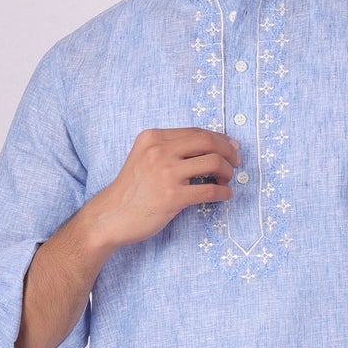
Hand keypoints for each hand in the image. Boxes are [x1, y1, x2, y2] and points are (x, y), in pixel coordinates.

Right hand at [86, 127, 240, 249]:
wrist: (112, 216)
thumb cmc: (131, 190)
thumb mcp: (144, 157)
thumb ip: (169, 149)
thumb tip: (208, 147)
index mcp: (153, 137)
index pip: (196, 132)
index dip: (220, 139)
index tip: (231, 148)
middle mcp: (159, 151)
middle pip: (208, 142)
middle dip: (228, 152)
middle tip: (235, 163)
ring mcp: (166, 173)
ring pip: (213, 163)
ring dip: (227, 172)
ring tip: (226, 180)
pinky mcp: (173, 197)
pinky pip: (210, 190)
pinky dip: (224, 192)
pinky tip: (225, 195)